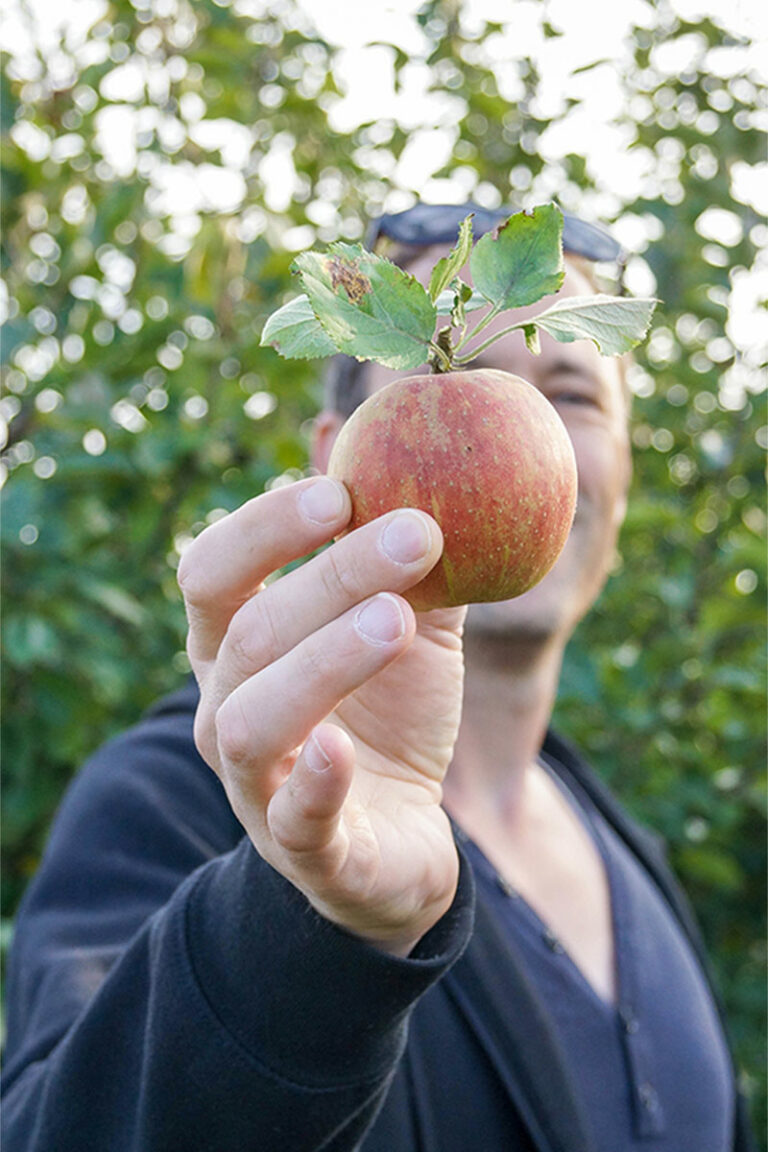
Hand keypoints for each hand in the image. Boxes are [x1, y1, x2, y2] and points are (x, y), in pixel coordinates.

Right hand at [178, 476, 465, 955]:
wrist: (406, 835)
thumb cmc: (391, 714)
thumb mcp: (409, 626)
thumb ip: (414, 560)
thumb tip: (448, 466)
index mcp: (236, 647)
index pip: (212, 572)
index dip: (264, 528)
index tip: (341, 492)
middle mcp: (225, 710)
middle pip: (251, 633)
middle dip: (334, 577)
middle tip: (418, 533)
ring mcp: (254, 785)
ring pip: (254, 721)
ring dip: (324, 661)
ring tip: (397, 619)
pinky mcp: (302, 848)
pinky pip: (294, 818)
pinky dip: (315, 781)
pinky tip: (344, 745)